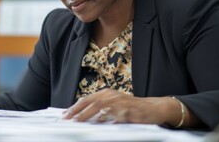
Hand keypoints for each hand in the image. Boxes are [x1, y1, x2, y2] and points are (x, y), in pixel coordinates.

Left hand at [62, 88, 177, 124]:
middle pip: (90, 102)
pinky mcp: (128, 111)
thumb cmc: (131, 108)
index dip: (75, 107)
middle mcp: (111, 96)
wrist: (153, 108)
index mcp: (106, 93)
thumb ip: (100, 108)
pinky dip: (105, 119)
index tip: (65, 114)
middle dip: (77, 111)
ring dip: (87, 115)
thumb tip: (82, 116)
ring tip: (78, 121)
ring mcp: (119, 102)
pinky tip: (98, 124)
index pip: (87, 99)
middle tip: (67, 119)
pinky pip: (114, 115)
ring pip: (100, 107)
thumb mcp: (114, 104)